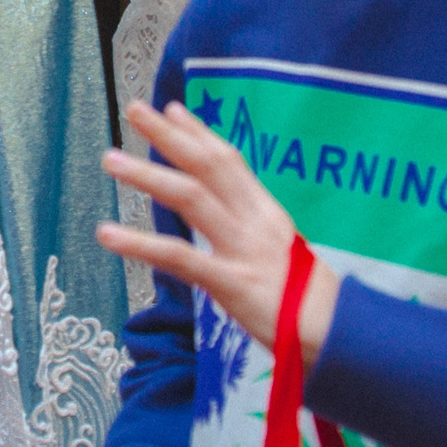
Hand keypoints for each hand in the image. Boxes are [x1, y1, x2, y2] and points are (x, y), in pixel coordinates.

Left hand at [95, 101, 338, 361]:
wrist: (340, 338)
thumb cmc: (308, 304)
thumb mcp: (283, 256)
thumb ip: (253, 234)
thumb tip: (231, 219)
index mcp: (268, 214)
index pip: (230, 161)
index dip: (199, 133)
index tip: (173, 109)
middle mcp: (256, 222)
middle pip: (208, 165)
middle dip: (170, 135)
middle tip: (135, 109)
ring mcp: (244, 250)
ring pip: (190, 198)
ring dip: (147, 175)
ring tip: (110, 160)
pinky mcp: (232, 283)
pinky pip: (178, 257)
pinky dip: (139, 243)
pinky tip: (107, 234)